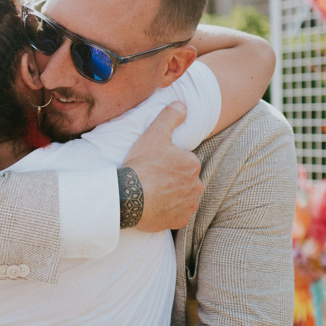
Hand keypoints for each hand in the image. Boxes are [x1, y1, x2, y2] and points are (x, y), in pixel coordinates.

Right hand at [123, 102, 202, 232]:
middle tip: (152, 179)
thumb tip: (183, 104)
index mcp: (192, 164)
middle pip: (185, 181)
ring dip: (172, 196)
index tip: (154, 165)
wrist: (129, 197)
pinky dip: (168, 212)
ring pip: (182, 198)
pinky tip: (154, 207)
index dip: (169, 163)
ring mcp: (188, 205)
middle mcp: (196, 186)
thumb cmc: (142, 165)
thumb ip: (170, 117)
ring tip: (152, 193)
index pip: (184, 162)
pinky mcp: (179, 221)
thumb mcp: (154, 134)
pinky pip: (176, 215)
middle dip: (172, 180)